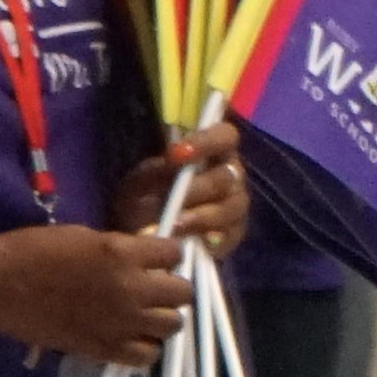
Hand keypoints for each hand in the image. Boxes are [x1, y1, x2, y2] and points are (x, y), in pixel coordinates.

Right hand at [0, 225, 188, 365]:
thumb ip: (120, 249)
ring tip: (144, 315)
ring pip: (173, 326)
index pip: (175, 253)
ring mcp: (122, 322)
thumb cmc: (33, 251)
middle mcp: (132, 289)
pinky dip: (145, 348)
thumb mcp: (84, 236)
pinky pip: (148, 356)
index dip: (168, 256)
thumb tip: (142, 258)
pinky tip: (131, 338)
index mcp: (124, 253)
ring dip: (162, 319)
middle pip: (184, 293)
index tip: (158, 259)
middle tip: (153, 288)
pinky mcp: (106, 349)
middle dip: (172, 288)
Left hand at [112, 124, 249, 254]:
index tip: (175, 153)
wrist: (142, 233)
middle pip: (229, 176)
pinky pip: (229, 235)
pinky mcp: (234, 234)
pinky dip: (209, 237)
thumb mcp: (140, 182)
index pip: (225, 135)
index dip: (207, 141)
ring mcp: (235, 205)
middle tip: (173, 198)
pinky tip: (189, 241)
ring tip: (175, 225)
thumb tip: (172, 164)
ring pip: (231, 207)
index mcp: (213, 151)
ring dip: (203, 216)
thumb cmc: (144, 196)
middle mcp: (231, 174)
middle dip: (199, 187)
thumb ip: (156, 172)